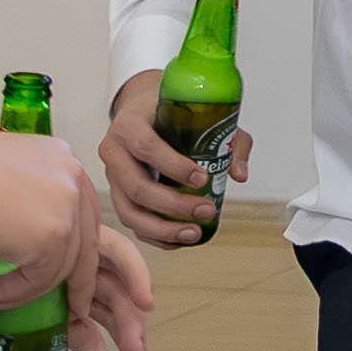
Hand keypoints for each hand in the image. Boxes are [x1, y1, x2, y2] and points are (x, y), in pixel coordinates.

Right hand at [0, 129, 100, 314]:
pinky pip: (38, 281)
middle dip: (74, 280)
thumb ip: (23, 206)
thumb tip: (29, 249)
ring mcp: (65, 206)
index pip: (81, 213)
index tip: (68, 275)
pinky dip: (10, 295)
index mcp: (60, 159)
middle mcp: (71, 177)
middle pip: (82, 241)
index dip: (74, 248)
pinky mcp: (52, 236)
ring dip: (24, 291)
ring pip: (60, 267)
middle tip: (66, 308)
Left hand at [59, 218, 161, 350]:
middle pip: (117, 293)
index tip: (145, 303)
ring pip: (109, 320)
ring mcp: (77, 295)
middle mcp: (81, 267)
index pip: (116, 253)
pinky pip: (88, 341)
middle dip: (130, 323)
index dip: (135, 275)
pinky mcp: (69, 319)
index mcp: (72, 240)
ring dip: (126, 343)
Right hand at [99, 72, 245, 246]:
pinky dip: (156, 236)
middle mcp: (114, 151)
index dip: (174, 167)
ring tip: (194, 233)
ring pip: (129, 212)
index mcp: (129, 124)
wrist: (142, 111)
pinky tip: (180, 239)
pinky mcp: (117, 195)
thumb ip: (228, 140)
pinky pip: (132, 222)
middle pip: (137, 187)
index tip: (202, 179)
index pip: (146, 147)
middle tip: (206, 210)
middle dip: (174, 205)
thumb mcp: (201, 115)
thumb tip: (239, 174)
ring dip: (163, 229)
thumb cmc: (170, 113)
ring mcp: (112, 177)